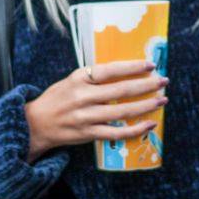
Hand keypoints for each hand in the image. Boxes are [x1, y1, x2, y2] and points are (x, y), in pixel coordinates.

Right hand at [25, 60, 168, 159]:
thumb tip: (127, 72)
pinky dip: (135, 129)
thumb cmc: (58, 98)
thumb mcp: (72, 80)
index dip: (132, 67)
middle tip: (164, 81)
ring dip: (145, 106)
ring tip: (161, 100)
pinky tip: (149, 124)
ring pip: (122, 112)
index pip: (110, 70)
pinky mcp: (88, 134)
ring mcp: (85, 117)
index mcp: (79, 78)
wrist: (35, 123)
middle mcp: (82, 97)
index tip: (150, 65)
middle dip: (146, 86)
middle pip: (120, 91)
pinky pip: (116, 133)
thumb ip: (95, 77)